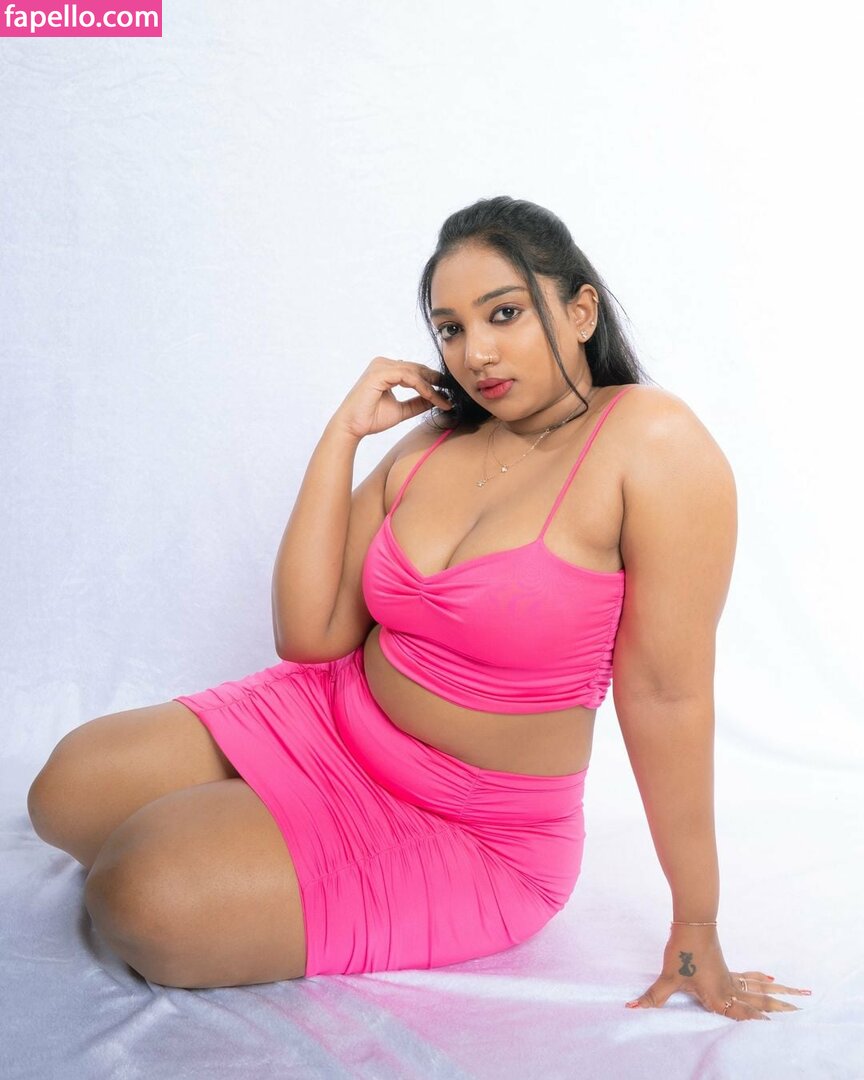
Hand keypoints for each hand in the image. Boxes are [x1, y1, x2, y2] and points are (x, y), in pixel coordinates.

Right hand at [331, 356, 451, 438]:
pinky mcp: (380, 373)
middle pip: (418, 368)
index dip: (433, 382)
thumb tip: (436, 400)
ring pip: (415, 372)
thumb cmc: (370, 418)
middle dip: (437, 382)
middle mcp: (384, 363)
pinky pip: (409, 377)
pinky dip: (423, 388)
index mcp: (387, 370)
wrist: (352, 427)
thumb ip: (417, 403)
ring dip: (432, 387)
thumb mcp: (402, 410)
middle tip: (453, 394)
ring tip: (444, 400)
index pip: (415, 371)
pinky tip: (432, 398)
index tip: (448, 396)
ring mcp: (381, 366)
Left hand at [625, 925, 810, 1020]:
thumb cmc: (682, 951)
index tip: (775, 1028)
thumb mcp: (668, 977)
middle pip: (758, 1001)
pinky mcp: (725, 964)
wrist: (693, 922)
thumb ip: (653, 997)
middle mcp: (728, 988)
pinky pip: (749, 976)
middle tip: (803, 1010)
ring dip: (776, 993)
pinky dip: (761, 978)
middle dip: (779, 1007)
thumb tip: (632, 1007)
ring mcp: (729, 975)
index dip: (755, 1023)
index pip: (739, 1016)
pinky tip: (772, 976)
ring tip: (801, 994)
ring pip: (757, 988)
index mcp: (718, 997)